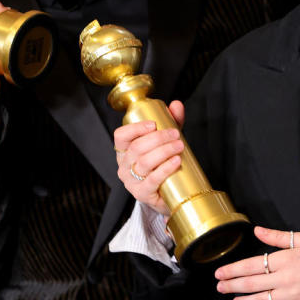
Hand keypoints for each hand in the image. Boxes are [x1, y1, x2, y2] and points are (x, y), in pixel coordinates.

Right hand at [113, 101, 185, 215]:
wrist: (168, 194)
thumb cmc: (162, 164)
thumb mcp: (164, 142)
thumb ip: (170, 122)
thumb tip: (176, 105)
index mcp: (124, 151)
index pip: (121, 136)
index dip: (135, 128)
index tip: (153, 124)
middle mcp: (124, 165)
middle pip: (137, 148)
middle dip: (158, 138)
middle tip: (175, 134)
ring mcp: (131, 181)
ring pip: (145, 162)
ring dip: (164, 151)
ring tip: (179, 146)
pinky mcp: (142, 193)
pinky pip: (152, 180)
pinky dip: (165, 168)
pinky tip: (176, 161)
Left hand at [215, 226, 299, 299]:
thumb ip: (278, 237)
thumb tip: (257, 231)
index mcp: (285, 259)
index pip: (251, 265)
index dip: (233, 270)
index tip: (220, 273)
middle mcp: (285, 277)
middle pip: (251, 283)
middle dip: (232, 286)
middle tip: (219, 287)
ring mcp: (292, 294)